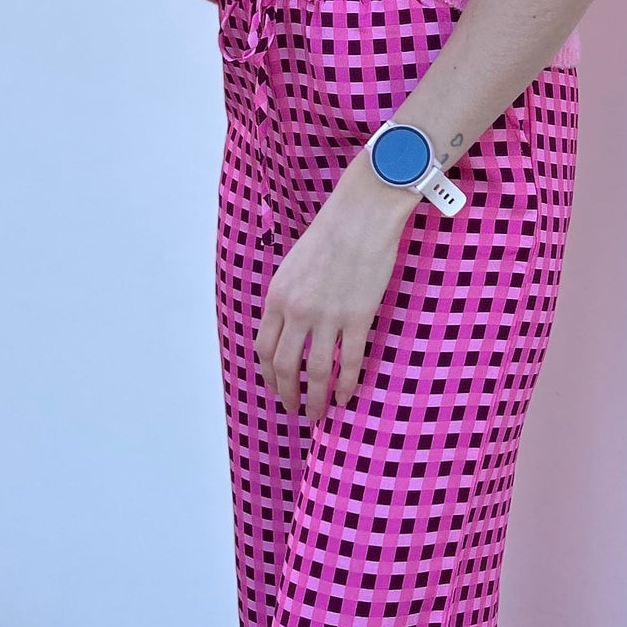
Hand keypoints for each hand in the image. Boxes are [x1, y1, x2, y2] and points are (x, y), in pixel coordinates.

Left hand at [256, 164, 414, 421]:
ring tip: (319, 413)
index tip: (276, 386)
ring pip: (316, 372)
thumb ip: (288, 298)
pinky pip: (349, 362)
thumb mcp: (294, 266)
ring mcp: (327, 316)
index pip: (264, 348)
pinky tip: (346, 397)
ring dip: (316, 399)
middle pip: (285, 367)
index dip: (269, 374)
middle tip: (294, 409)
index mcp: (277, 297)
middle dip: (288, 394)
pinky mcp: (358, 317)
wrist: (362, 214)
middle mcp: (297, 311)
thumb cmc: (331, 233)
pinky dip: (346, 385)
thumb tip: (289, 327)